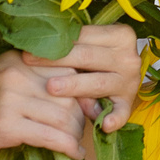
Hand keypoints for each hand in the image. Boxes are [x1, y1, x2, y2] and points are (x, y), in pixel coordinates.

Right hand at [0, 50, 93, 159]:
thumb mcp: (4, 85)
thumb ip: (33, 83)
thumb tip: (77, 97)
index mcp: (17, 60)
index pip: (65, 69)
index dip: (82, 91)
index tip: (89, 108)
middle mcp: (15, 73)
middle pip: (68, 93)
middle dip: (81, 116)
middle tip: (80, 131)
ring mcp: (10, 98)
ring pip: (63, 115)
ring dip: (75, 134)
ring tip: (73, 144)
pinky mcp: (7, 124)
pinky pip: (51, 136)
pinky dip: (67, 147)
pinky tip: (72, 154)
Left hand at [22, 24, 143, 133]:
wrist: (119, 72)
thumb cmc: (95, 55)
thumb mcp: (89, 45)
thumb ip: (71, 46)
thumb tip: (35, 45)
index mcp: (121, 35)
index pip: (84, 35)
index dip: (56, 40)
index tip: (30, 46)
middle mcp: (129, 58)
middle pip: (88, 57)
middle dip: (57, 60)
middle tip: (30, 63)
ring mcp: (130, 82)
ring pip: (98, 83)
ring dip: (75, 86)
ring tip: (51, 88)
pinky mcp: (128, 103)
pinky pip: (122, 112)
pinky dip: (115, 118)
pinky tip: (105, 124)